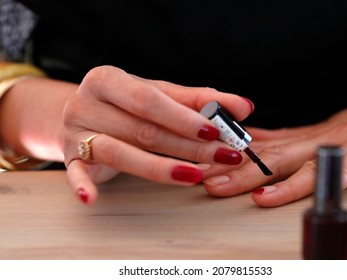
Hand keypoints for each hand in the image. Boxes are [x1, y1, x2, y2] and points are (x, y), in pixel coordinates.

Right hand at [63, 66, 253, 203]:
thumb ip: (198, 100)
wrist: (85, 113)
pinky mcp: (72, 157)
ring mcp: (77, 132)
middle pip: (143, 129)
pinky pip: (75, 174)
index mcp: (108, 79)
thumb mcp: (158, 96)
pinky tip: (92, 199)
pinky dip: (83, 186)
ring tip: (196, 176)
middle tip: (224, 156)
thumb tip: (244, 106)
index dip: (185, 116)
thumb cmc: (127, 104)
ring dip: (160, 168)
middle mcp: (86, 102)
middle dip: (188, 145)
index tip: (218, 130)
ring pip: (120, 152)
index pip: (151, 99)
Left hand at [203, 101, 346, 206]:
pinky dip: (311, 180)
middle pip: (267, 155)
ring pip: (293, 162)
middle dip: (233, 169)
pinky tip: (278, 194)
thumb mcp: (310, 134)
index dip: (227, 157)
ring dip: (258, 176)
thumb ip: (280, 141)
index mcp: (298, 140)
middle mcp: (310, 142)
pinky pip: (338, 168)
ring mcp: (334, 147)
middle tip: (205, 179)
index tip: (201, 165)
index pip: (258, 148)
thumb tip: (250, 142)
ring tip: (234, 189)